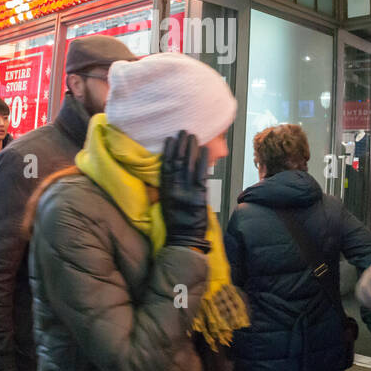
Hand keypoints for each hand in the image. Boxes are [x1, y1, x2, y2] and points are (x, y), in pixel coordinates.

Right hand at [159, 131, 210, 253]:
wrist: (184, 238)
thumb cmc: (175, 221)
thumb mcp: (166, 203)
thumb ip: (169, 187)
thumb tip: (172, 170)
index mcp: (165, 190)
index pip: (165, 166)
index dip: (167, 151)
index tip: (169, 139)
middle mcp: (175, 188)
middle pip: (177, 161)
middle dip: (180, 145)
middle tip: (183, 131)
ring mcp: (187, 190)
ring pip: (188, 165)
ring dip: (191, 149)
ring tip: (192, 136)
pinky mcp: (199, 195)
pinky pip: (201, 174)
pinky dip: (203, 161)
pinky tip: (205, 150)